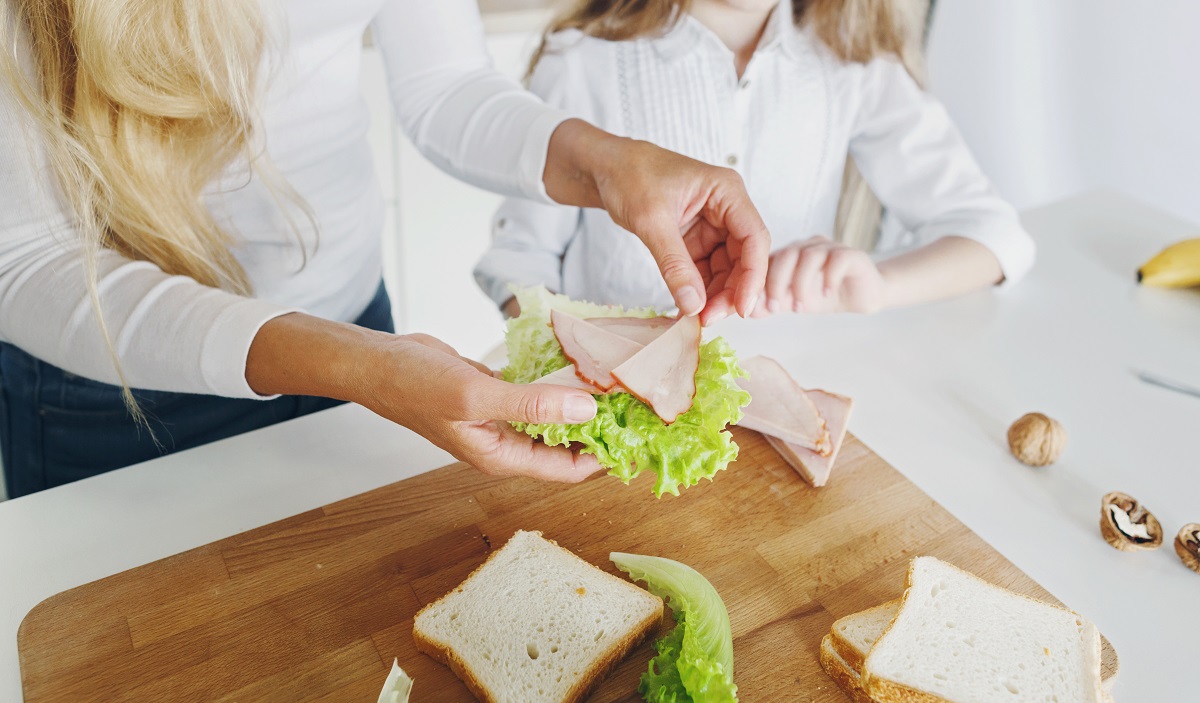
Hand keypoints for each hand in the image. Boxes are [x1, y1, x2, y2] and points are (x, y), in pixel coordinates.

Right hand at [248, 317, 603, 481]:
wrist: (377, 363)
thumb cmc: (415, 386)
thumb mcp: (476, 395)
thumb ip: (531, 405)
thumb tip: (586, 410)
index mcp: (502, 457)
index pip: (567, 470)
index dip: (605, 459)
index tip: (639, 438)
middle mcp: (506, 443)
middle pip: (565, 446)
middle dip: (601, 430)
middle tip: (638, 405)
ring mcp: (501, 420)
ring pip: (553, 419)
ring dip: (581, 405)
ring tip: (619, 384)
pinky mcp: (496, 396)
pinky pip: (537, 396)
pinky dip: (557, 385)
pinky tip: (581, 366)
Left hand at [544, 120, 769, 323]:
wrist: (605, 167)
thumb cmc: (629, 175)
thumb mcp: (651, 221)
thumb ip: (674, 264)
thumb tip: (693, 305)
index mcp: (726, 191)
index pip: (754, 237)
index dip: (752, 276)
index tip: (741, 308)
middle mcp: (726, 208)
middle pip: (743, 258)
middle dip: (730, 291)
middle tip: (708, 318)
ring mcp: (713, 225)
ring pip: (726, 269)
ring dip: (715, 295)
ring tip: (695, 317)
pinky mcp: (696, 239)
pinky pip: (705, 270)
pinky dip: (698, 289)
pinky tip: (687, 307)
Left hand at [755, 236, 886, 314]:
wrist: (862, 296)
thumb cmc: (825, 295)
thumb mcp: (794, 302)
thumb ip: (771, 304)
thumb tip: (748, 311)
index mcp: (790, 254)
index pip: (768, 260)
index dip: (759, 282)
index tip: (753, 306)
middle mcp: (808, 246)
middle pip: (786, 254)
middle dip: (777, 282)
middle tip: (775, 307)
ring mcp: (830, 248)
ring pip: (810, 256)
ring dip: (800, 283)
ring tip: (799, 307)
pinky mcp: (852, 254)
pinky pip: (838, 259)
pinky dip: (828, 278)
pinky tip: (826, 295)